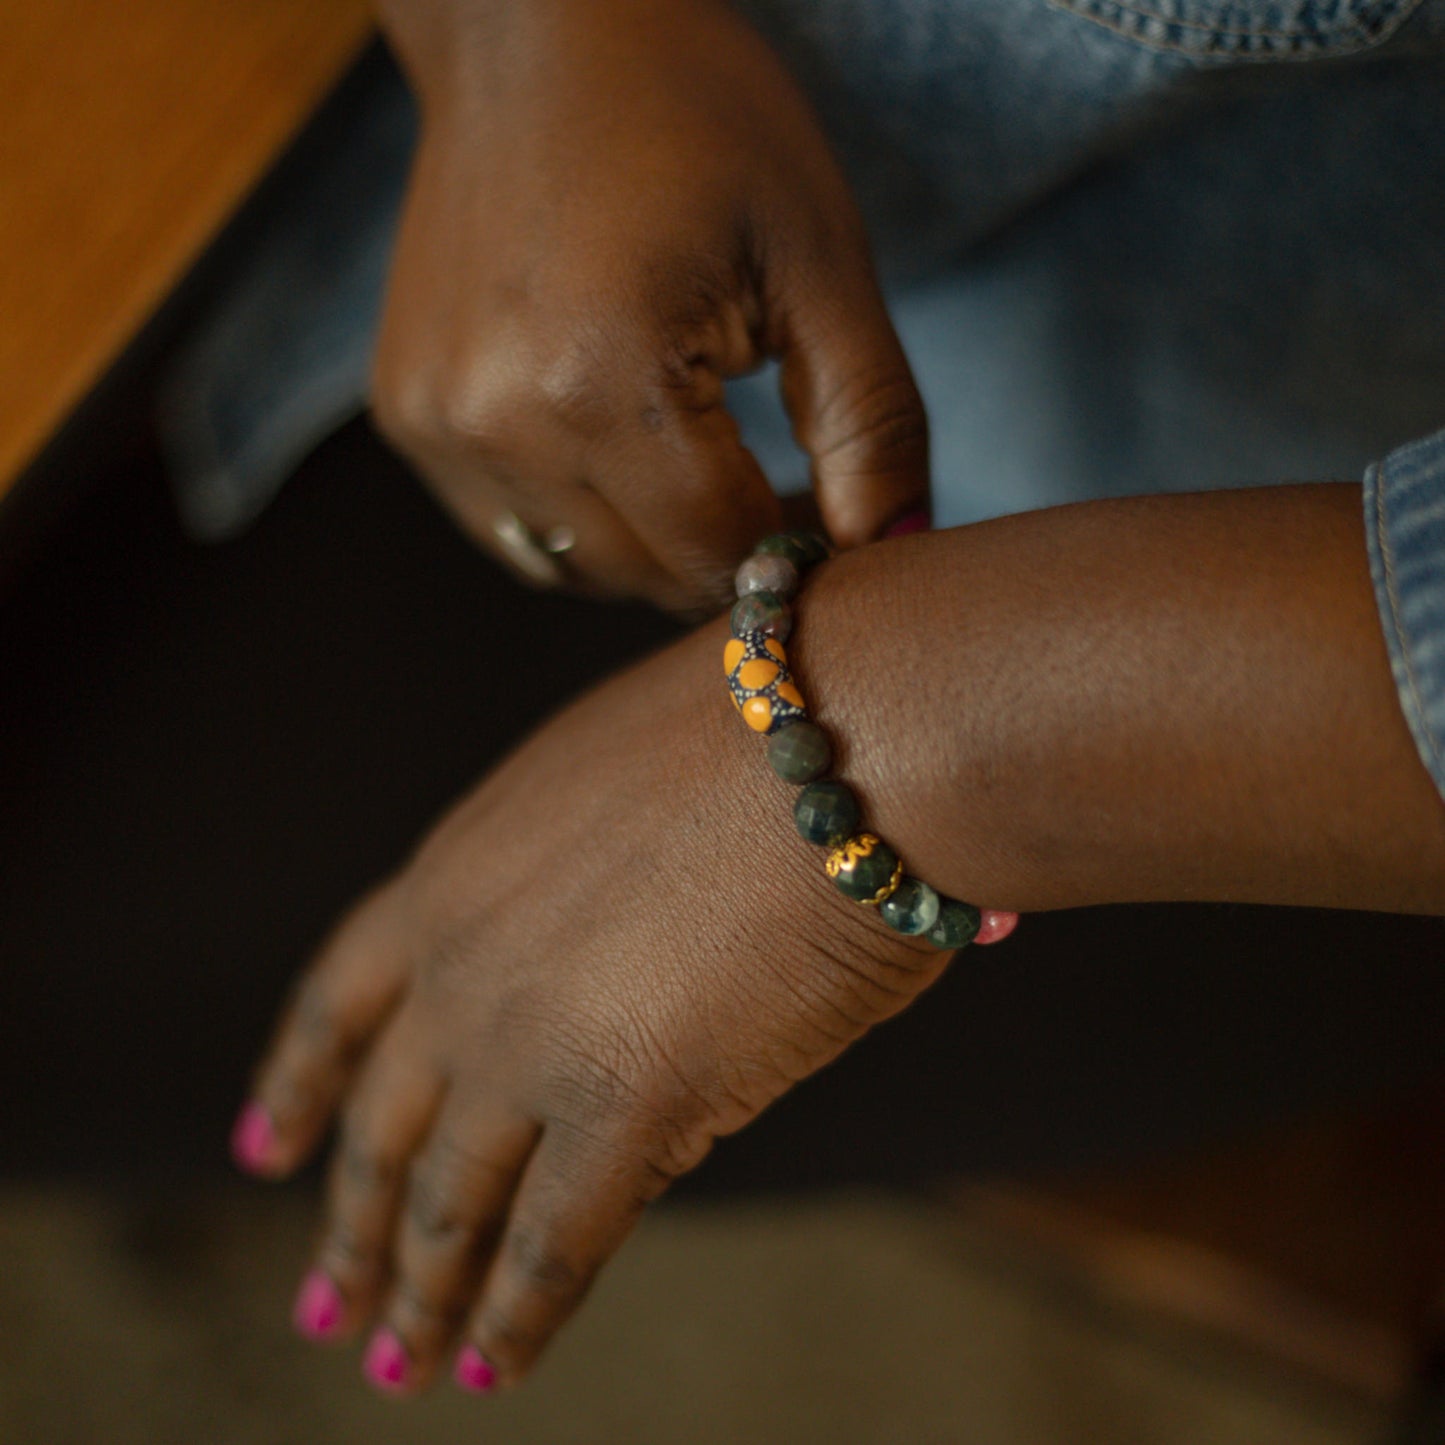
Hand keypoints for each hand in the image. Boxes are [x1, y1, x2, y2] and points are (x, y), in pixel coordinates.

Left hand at [234, 612, 971, 1392]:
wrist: (844, 728)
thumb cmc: (764, 733)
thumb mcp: (606, 792)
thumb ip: (563, 896)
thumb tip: (583, 995)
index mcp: (455, 869)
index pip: (341, 994)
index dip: (300, 1077)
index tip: (265, 1144)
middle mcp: (463, 964)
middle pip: (383, 1123)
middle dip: (351, 1223)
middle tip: (325, 1302)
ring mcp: (529, 1041)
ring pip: (449, 1202)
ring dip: (419, 1293)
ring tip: (396, 1364)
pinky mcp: (626, 1107)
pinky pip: (552, 1247)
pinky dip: (516, 1319)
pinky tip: (492, 1370)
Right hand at [371, 0, 926, 613]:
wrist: (535, 29)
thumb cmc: (694, 117)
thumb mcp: (819, 260)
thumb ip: (871, 424)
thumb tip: (896, 555)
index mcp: (602, 380)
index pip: (720, 553)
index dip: (790, 556)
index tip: (826, 519)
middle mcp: (499, 422)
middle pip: (648, 575)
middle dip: (725, 552)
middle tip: (771, 481)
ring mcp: (438, 425)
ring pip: (579, 567)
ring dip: (652, 543)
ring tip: (693, 451)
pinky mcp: (410, 417)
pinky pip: (515, 529)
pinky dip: (580, 517)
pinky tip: (613, 440)